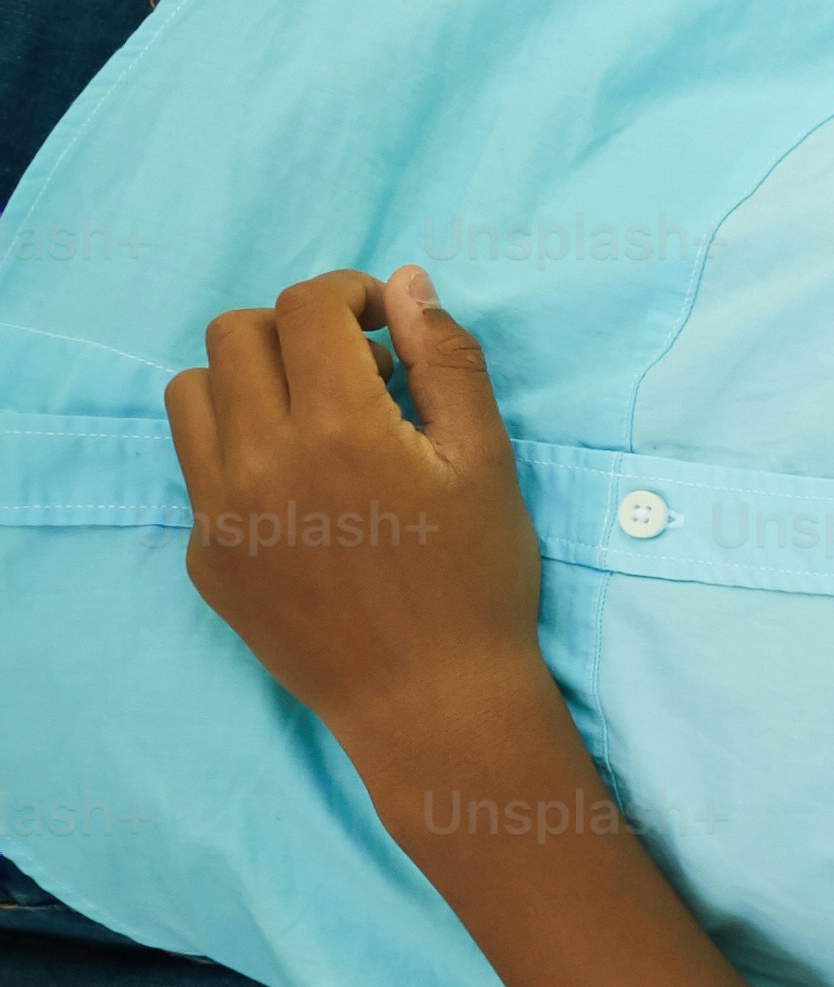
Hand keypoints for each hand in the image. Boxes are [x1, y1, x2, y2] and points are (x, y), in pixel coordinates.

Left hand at [163, 270, 555, 760]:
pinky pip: (198, 469)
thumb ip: (448, 362)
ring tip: (311, 421)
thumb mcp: (488, 463)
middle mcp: (261, 462)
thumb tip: (406, 285)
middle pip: (235, 335)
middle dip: (295, 331)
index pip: (304, 309)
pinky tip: (305, 496)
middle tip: (353, 372)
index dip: (346, 294)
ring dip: (249, 382)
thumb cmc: (477, 582)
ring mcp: (219, 512)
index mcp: (340, 431)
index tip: (382, 324)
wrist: (430, 702)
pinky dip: (243, 454)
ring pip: (193, 393)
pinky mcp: (204, 555)